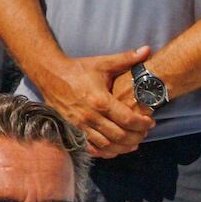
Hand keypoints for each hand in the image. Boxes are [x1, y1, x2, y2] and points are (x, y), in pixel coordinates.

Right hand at [34, 46, 154, 157]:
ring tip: (133, 143)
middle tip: (144, 133)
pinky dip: (104, 152)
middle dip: (137, 137)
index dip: (143, 124)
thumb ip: (127, 58)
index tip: (151, 122)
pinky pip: (91, 148)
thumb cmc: (78, 69)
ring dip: (123, 147)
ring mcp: (80, 125)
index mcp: (100, 100)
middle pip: (120, 136)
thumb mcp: (103, 63)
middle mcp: (90, 116)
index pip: (128, 119)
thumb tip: (147, 50)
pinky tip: (113, 148)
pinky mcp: (72, 129)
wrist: (50, 74)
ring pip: (107, 145)